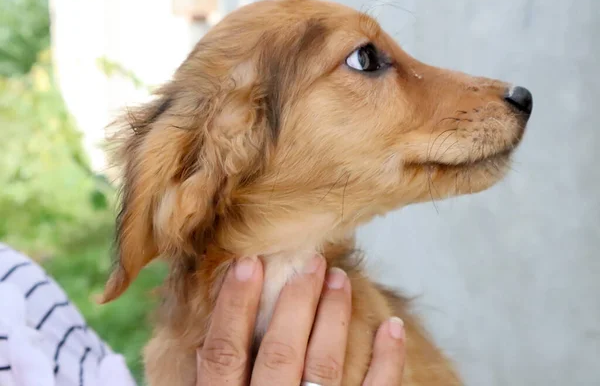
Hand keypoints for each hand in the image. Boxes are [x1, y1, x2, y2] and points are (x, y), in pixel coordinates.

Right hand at [195, 254, 405, 385]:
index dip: (232, 306)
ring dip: (335, 319)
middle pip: (280, 352)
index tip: (246, 264)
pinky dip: (387, 363)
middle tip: (310, 262)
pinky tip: (391, 328)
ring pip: (325, 368)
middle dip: (295, 302)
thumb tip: (203, 346)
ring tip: (341, 280)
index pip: (224, 354)